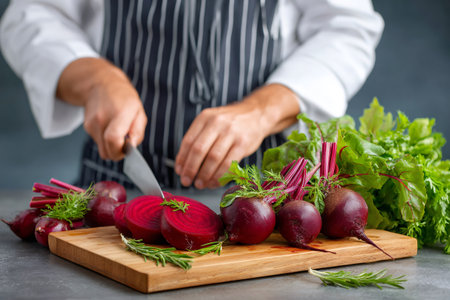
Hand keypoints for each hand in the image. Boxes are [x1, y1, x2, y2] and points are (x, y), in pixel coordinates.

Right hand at [57, 58, 146, 159]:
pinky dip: (105, 141)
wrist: (101, 84)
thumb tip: (132, 146)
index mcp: (119, 113)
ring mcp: (92, 123)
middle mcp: (102, 118)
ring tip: (118, 132)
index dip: (121, 150)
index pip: (113, 139)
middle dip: (118, 154)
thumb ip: (138, 131)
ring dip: (112, 147)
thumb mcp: (139, 110)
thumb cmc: (124, 98)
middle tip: (125, 145)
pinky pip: (98, 143)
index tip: (128, 147)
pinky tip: (110, 127)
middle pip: (107, 151)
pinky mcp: (87, 127)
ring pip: (103, 149)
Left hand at [175, 84, 299, 188]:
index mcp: (205, 118)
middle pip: (199, 150)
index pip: (188, 141)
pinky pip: (228, 164)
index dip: (182, 159)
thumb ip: (199, 139)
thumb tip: (183, 165)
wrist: (256, 114)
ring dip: (205, 175)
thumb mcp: (212, 122)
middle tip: (187, 181)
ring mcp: (231, 133)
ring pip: (213, 159)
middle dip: (191, 169)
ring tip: (200, 184)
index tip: (179, 172)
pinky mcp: (243, 143)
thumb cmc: (230, 123)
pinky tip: (214, 182)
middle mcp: (217, 123)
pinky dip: (219, 176)